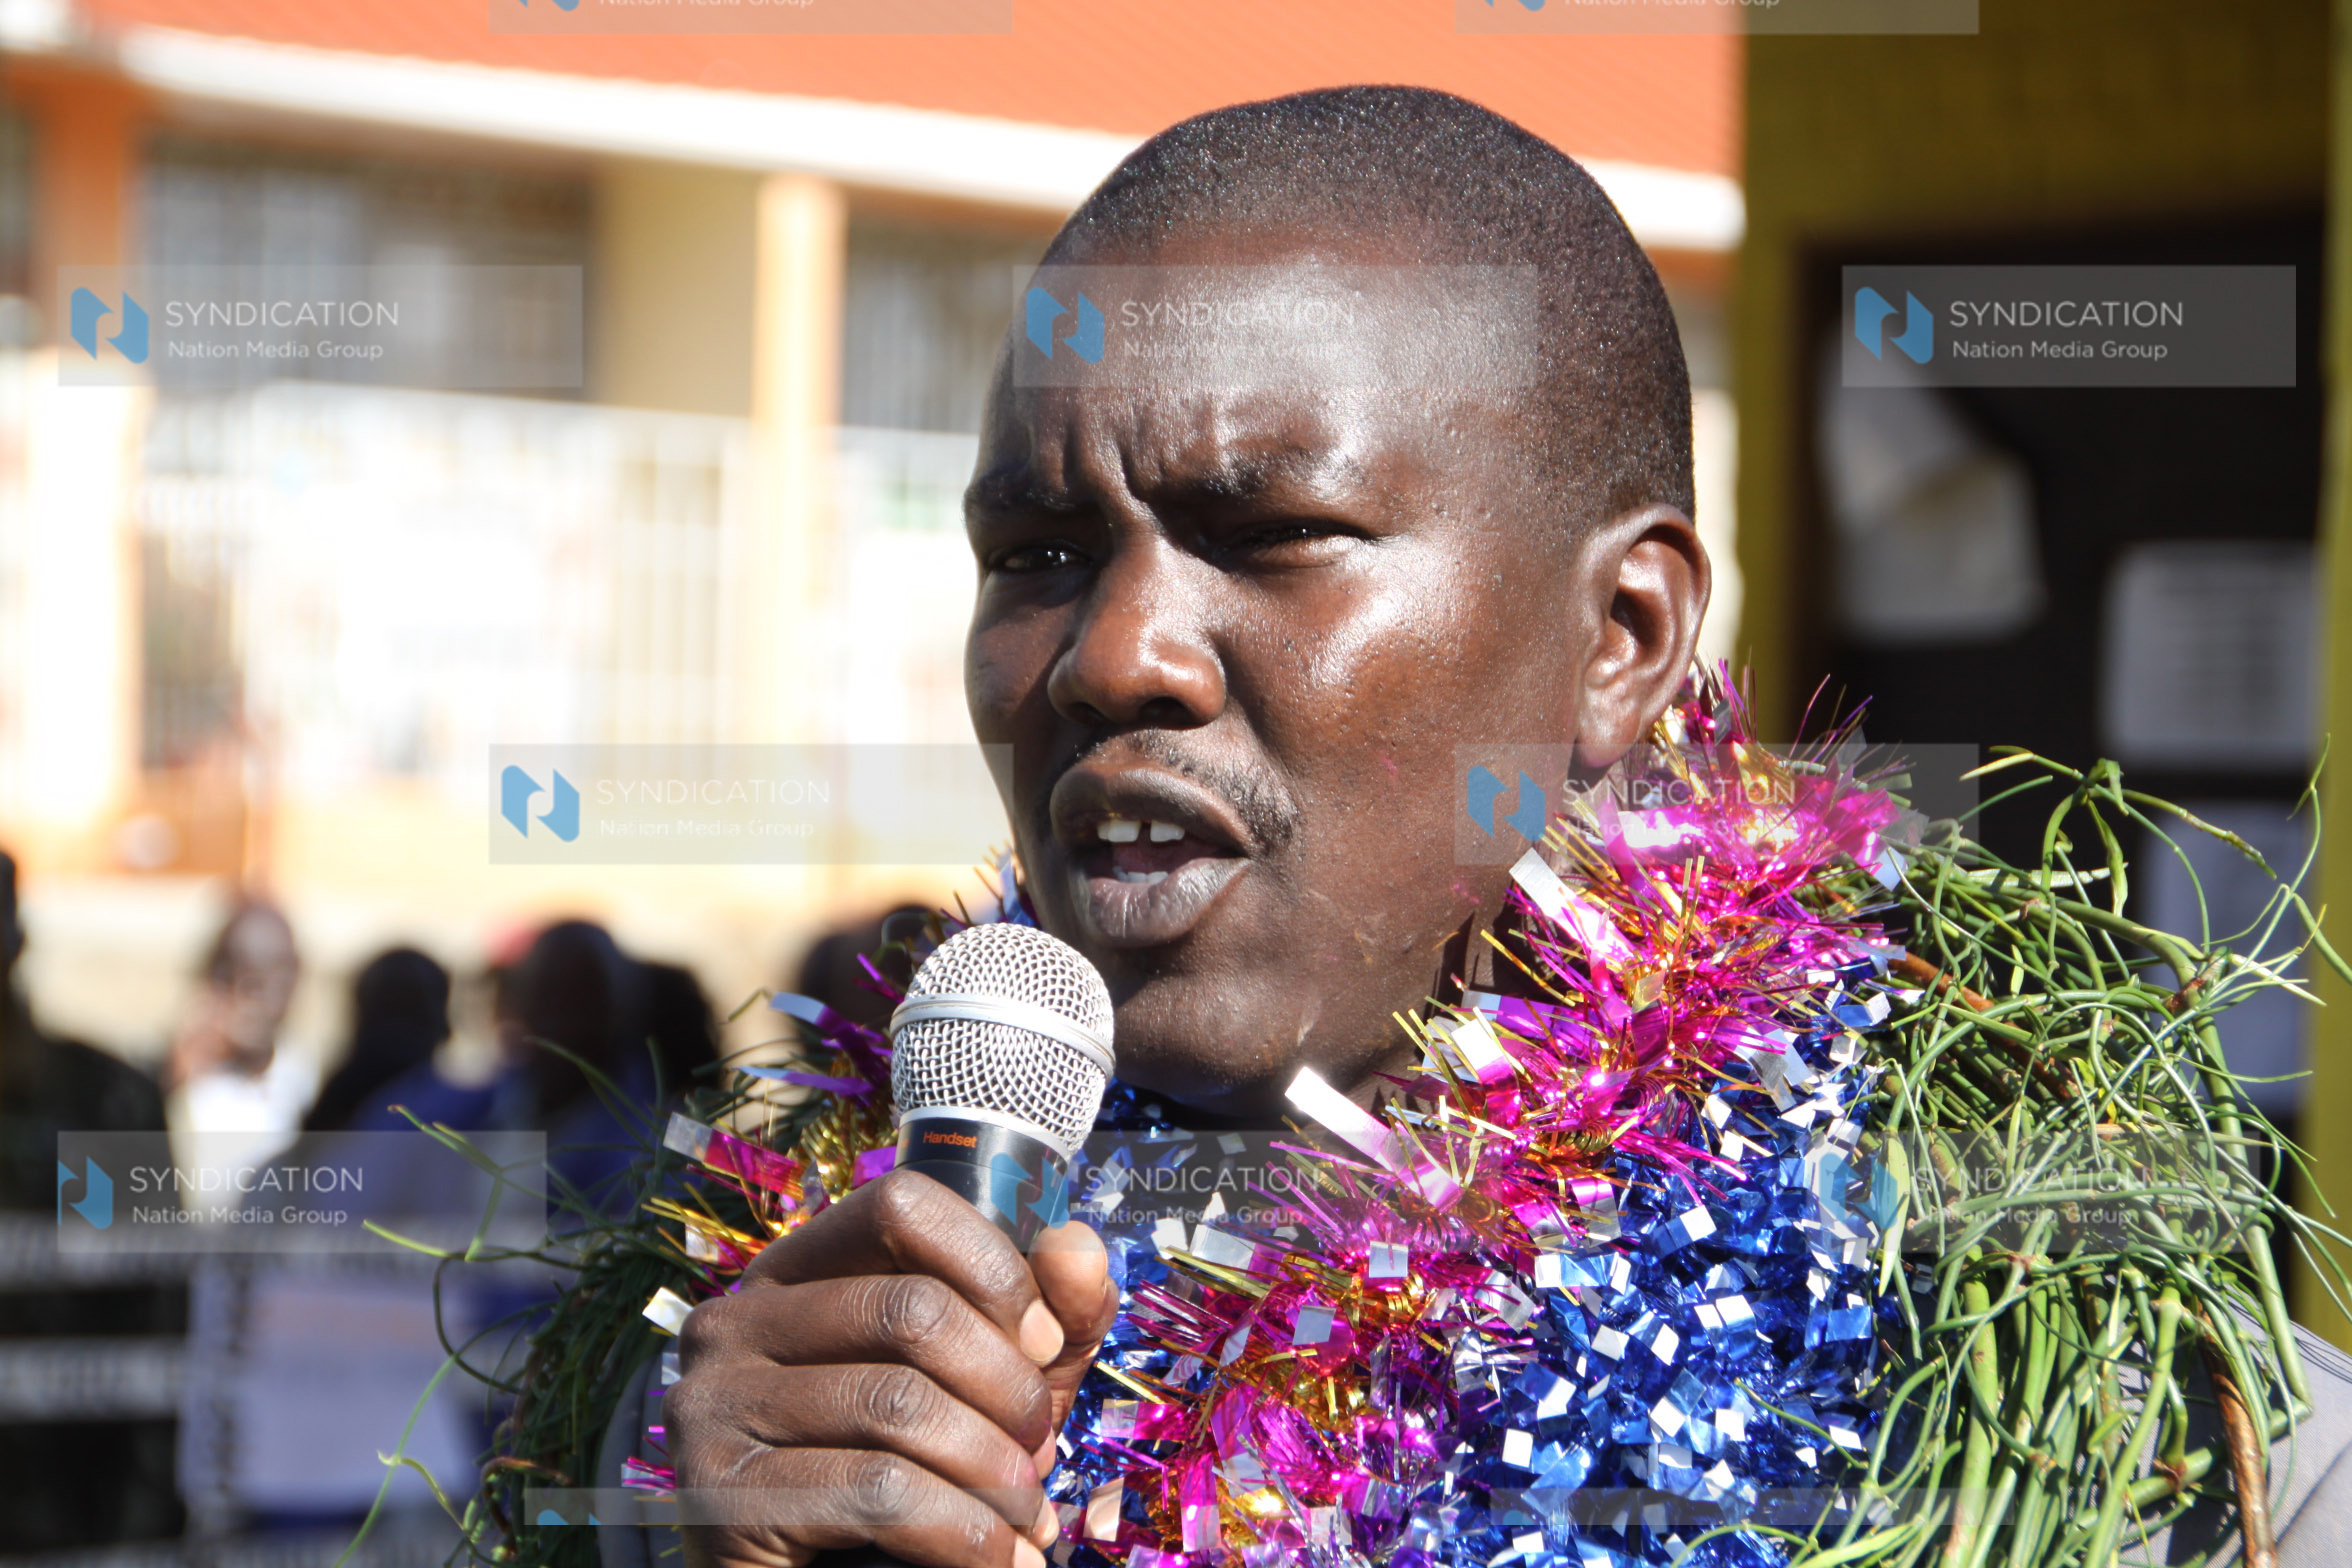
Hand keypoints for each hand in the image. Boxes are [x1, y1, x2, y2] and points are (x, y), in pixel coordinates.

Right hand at [670, 1168, 1117, 1567]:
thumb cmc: (911, 1481)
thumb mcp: (993, 1390)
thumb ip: (1048, 1318)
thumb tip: (1079, 1243)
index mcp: (794, 1272)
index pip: (899, 1206)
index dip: (991, 1267)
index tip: (1044, 1344)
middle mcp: (736, 1320)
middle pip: (910, 1308)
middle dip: (1007, 1389)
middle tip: (1040, 1452)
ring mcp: (713, 1404)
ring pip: (898, 1405)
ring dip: (994, 1473)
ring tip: (1029, 1519)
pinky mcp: (721, 1497)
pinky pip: (877, 1492)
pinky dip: (964, 1533)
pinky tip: (1000, 1558)